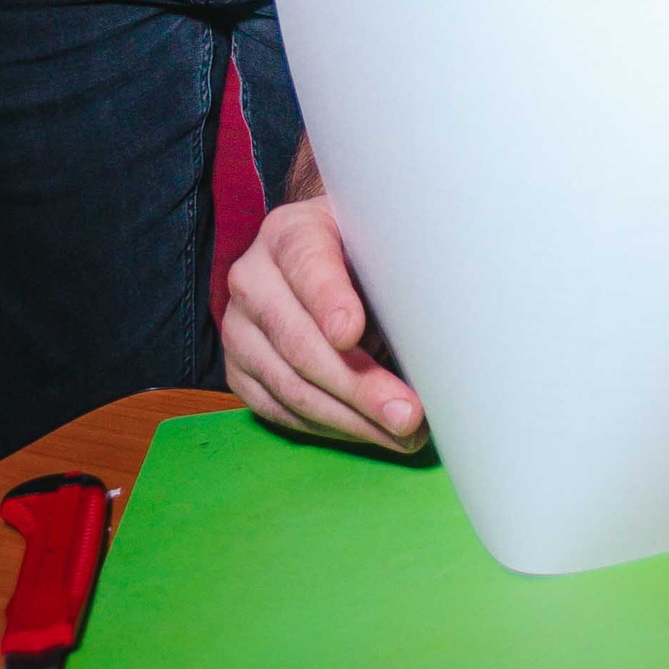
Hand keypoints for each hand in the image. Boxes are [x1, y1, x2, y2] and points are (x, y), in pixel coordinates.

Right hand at [222, 197, 427, 450]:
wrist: (314, 257)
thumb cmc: (357, 250)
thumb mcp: (374, 239)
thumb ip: (391, 272)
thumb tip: (430, 332)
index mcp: (289, 233)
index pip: (306, 264)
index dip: (328, 300)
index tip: (352, 332)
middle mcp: (252, 278)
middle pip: (298, 341)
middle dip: (357, 385)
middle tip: (407, 414)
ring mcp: (238, 328)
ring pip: (289, 385)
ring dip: (351, 419)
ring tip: (401, 435)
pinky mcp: (239, 370)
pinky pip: (279, 410)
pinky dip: (328, 427)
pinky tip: (368, 432)